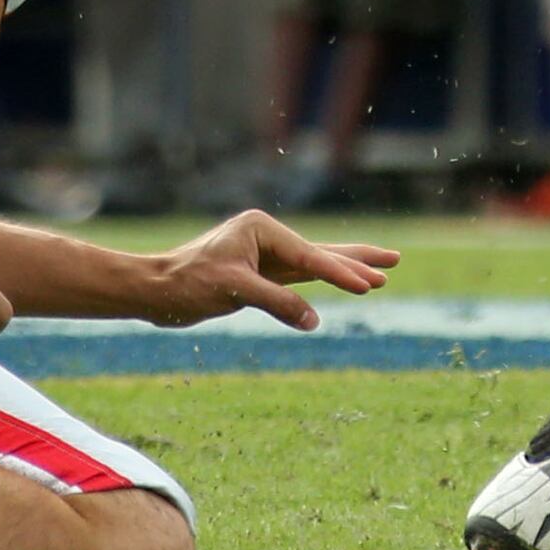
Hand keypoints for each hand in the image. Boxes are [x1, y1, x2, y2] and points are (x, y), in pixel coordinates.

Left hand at [137, 207, 400, 330]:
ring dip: (346, 269)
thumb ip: (276, 302)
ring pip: (315, 264)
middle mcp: (267, 237)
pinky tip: (342, 283)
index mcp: (261, 229)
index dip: (341, 273)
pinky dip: (323, 282)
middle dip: (358, 259)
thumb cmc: (186, 284)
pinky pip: (300, 279)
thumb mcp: (233, 290)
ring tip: (382, 271)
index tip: (370, 285)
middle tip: (395, 261)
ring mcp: (265, 256)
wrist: (154, 290)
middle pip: (321, 251)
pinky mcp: (261, 274)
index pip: (310, 256)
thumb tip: (314, 320)